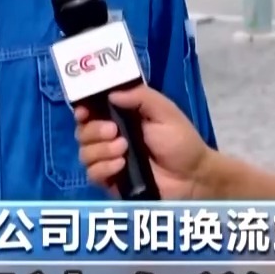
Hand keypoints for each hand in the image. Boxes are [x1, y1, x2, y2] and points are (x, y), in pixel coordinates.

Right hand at [75, 85, 212, 199]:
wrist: (191, 176)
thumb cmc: (180, 140)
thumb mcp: (164, 111)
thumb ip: (140, 96)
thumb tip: (111, 93)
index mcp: (122, 116)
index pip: (92, 110)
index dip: (83, 108)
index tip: (84, 111)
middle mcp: (111, 136)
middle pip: (82, 131)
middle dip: (94, 130)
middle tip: (114, 131)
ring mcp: (109, 159)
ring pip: (84, 152)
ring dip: (101, 150)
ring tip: (123, 150)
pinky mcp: (111, 180)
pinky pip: (92, 174)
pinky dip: (103, 168)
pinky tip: (121, 165)